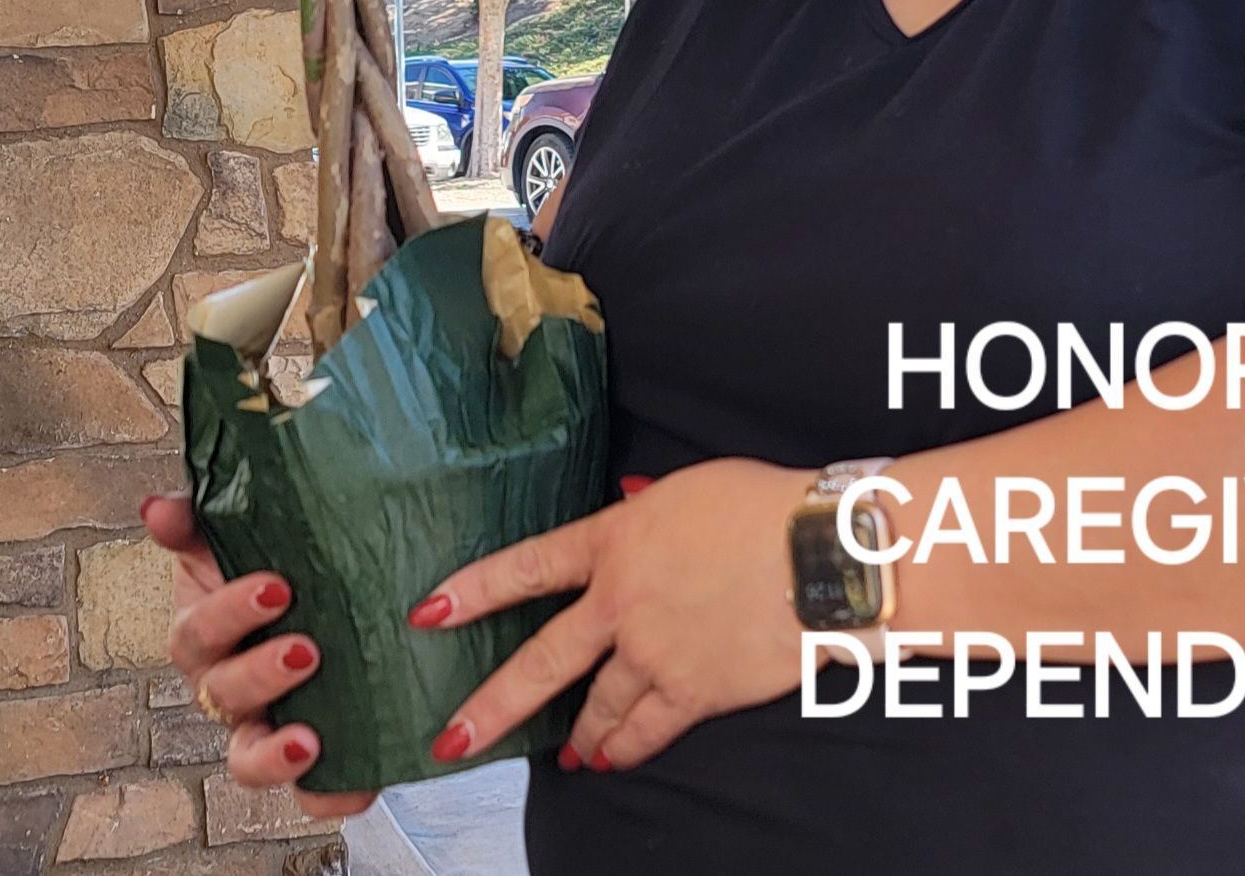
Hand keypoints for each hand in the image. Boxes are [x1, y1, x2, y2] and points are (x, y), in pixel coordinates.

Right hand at [143, 494, 379, 819]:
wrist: (337, 584)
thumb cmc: (278, 560)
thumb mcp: (240, 532)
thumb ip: (201, 519)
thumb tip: (159, 508)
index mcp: (205, 628)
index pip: (199, 628)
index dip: (230, 612)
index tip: (277, 587)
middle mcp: (226, 682)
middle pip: (223, 693)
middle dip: (260, 675)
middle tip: (306, 650)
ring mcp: (262, 722)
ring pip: (248, 757)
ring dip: (274, 754)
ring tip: (310, 739)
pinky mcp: (306, 755)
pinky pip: (308, 791)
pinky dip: (329, 793)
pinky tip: (358, 784)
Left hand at [408, 459, 812, 771]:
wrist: (817, 549)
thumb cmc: (763, 502)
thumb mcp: (691, 486)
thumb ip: (648, 507)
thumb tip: (627, 505)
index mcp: (616, 537)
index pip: (528, 566)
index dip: (474, 590)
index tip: (427, 612)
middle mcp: (621, 600)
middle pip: (542, 662)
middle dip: (491, 707)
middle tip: (451, 740)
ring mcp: (653, 652)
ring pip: (597, 706)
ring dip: (579, 735)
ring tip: (566, 755)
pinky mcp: (692, 690)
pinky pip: (646, 731)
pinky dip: (626, 747)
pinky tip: (613, 758)